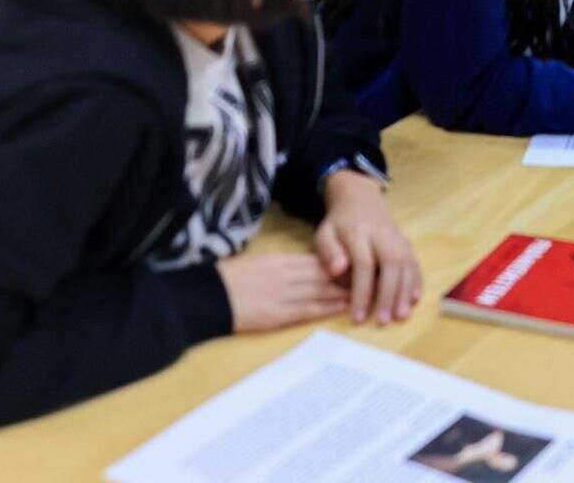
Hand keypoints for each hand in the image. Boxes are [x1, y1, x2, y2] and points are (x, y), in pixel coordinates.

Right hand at [216, 253, 349, 333]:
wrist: (205, 297)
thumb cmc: (226, 279)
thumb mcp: (255, 263)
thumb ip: (279, 266)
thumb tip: (300, 269)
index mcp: (277, 260)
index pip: (315, 260)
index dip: (337, 263)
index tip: (355, 266)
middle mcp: (283, 274)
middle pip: (321, 273)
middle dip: (345, 277)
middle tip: (368, 279)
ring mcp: (280, 294)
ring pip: (318, 290)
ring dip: (341, 292)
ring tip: (361, 293)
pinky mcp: (275, 314)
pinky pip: (305, 309)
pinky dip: (325, 307)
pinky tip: (340, 306)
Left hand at [315, 171, 422, 324]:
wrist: (360, 200)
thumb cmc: (339, 224)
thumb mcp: (325, 233)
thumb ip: (329, 252)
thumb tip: (338, 270)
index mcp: (359, 233)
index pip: (363, 264)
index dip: (362, 292)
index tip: (358, 317)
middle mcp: (382, 234)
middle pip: (391, 264)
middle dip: (390, 294)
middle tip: (385, 320)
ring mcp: (397, 238)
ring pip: (406, 263)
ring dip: (406, 290)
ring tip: (401, 315)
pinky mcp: (406, 243)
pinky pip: (415, 261)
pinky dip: (417, 280)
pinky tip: (415, 298)